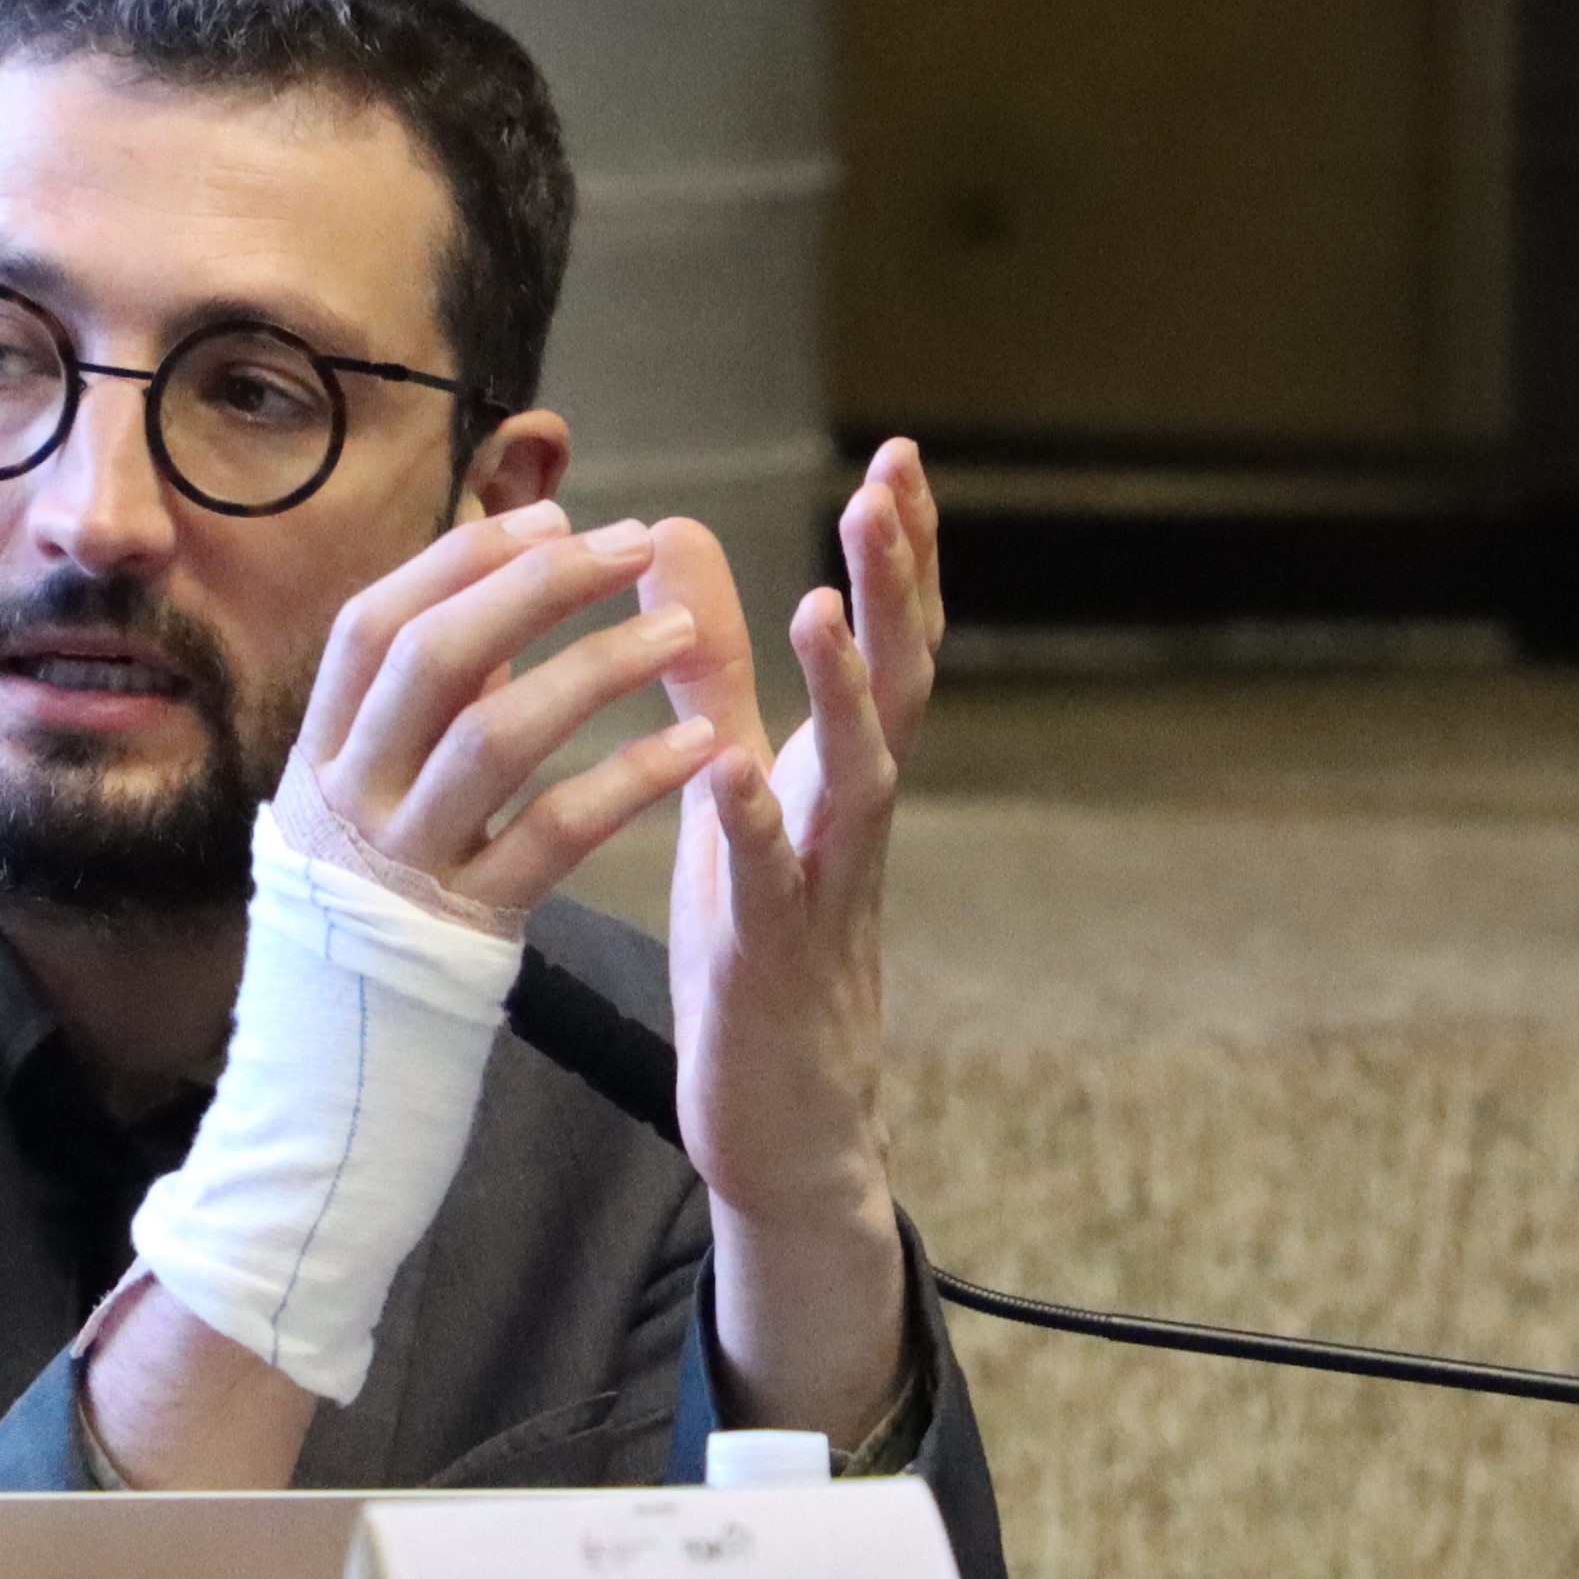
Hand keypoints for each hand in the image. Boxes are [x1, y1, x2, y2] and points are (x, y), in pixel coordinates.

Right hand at [299, 500, 720, 910]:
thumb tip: (492, 575)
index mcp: (321, 750)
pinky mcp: (471, 923)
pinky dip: (628, 780)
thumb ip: (424, 698)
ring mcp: (407, 861)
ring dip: (596, 668)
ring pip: (497, 738)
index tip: (551, 516)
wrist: (344, 1049)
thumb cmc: (375, 892)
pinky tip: (696, 745)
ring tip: (683, 630)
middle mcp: (352, 796)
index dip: (459, 562)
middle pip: (436, 660)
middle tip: (633, 545)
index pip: (373, 625)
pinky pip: (556, 835)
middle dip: (539, 588)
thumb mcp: (369, 790)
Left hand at [646, 438, 944, 1435]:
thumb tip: (679, 538)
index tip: (898, 456)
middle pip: (895, 689)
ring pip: (859, 781)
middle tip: (889, 486)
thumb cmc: (762, 947)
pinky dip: (756, 829)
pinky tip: (733, 775)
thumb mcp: (735, 791)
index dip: (897, 558)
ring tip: (826, 604)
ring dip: (843, 694)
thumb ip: (710, 674)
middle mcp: (849, 824)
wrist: (789, 1121)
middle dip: (897, 587)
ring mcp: (822, 894)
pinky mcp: (771, 964)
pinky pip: (772, 889)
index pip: (882, 648)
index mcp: (835, 778)